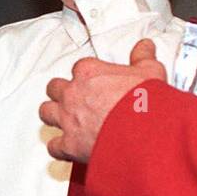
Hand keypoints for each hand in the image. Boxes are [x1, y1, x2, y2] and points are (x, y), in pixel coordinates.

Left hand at [40, 38, 167, 162]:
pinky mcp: (69, 144)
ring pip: (46, 113)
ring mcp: (68, 119)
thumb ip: (143, 57)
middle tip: (73, 97)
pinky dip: (59, 148)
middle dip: (61, 92)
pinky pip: (54, 146)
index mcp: (89, 73)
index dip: (85, 76)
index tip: (94, 81)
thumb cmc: (145, 103)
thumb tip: (145, 47)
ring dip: (53, 115)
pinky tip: (66, 148)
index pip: (78, 68)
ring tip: (63, 119)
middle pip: (54, 88)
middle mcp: (73, 94)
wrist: (143, 133)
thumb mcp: (150, 72)